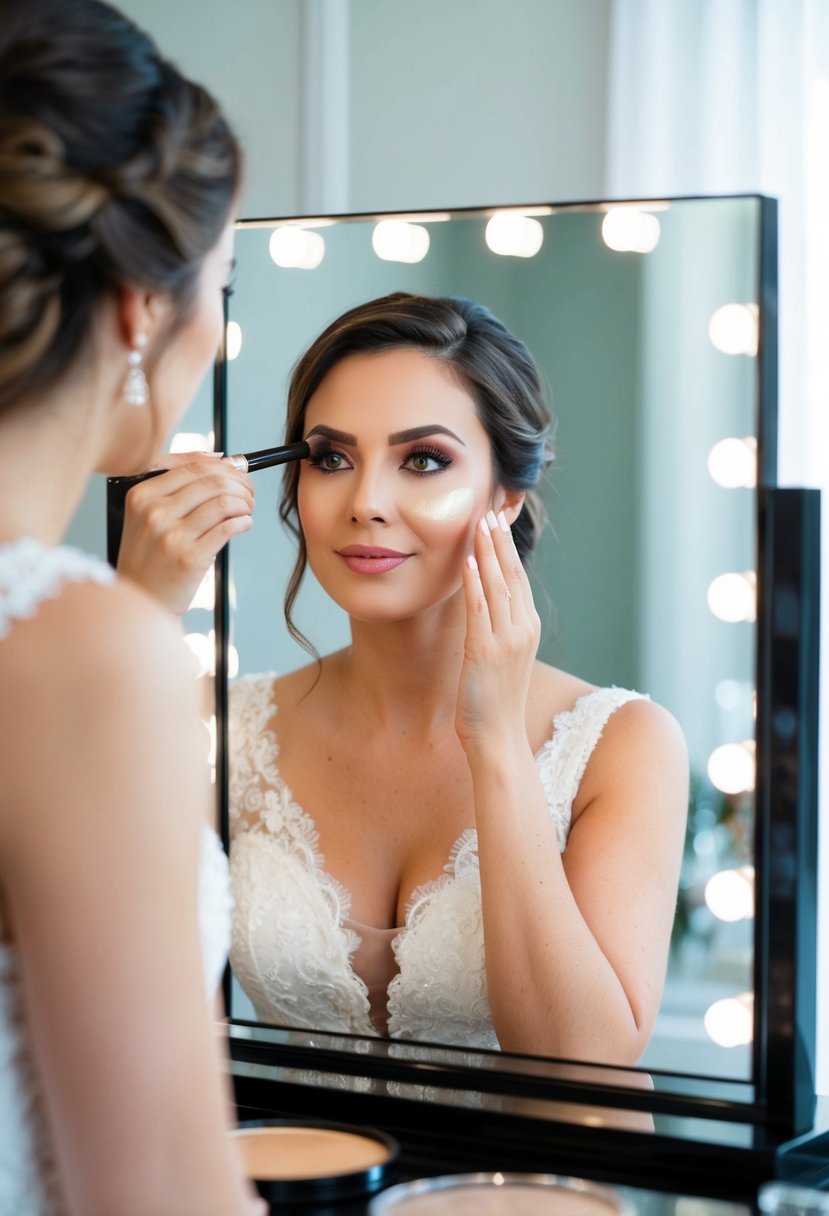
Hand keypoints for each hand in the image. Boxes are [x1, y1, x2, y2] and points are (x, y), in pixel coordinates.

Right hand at [116, 451, 253, 614]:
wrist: (141, 599)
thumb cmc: (148, 556)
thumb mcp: (146, 515)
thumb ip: (176, 485)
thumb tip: (218, 458)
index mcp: (141, 496)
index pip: (192, 467)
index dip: (224, 466)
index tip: (238, 471)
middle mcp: (153, 513)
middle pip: (212, 481)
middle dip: (240, 482)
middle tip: (249, 491)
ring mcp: (171, 537)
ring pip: (223, 502)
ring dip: (245, 502)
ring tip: (248, 508)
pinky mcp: (190, 559)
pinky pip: (228, 528)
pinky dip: (244, 521)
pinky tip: (244, 523)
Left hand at [456, 509, 540, 751]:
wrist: (498, 739)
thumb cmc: (495, 702)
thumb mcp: (503, 659)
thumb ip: (498, 629)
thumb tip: (485, 606)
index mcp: (528, 629)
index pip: (519, 579)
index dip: (508, 550)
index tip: (498, 524)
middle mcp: (523, 629)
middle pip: (512, 575)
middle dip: (500, 542)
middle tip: (490, 511)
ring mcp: (507, 639)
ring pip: (498, 585)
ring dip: (487, 553)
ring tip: (479, 525)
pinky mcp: (486, 651)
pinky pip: (480, 609)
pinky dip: (473, 583)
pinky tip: (465, 562)